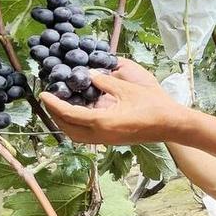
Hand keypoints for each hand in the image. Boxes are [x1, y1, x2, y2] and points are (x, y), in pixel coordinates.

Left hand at [40, 58, 185, 144]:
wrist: (171, 124)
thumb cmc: (152, 105)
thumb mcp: (127, 89)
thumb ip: (105, 81)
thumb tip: (89, 75)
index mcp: (102, 122)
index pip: (68, 114)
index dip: (54, 104)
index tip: (44, 94)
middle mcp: (101, 135)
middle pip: (68, 130)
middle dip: (56, 117)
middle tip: (50, 101)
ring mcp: (107, 140)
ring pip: (77, 135)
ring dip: (66, 123)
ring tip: (62, 107)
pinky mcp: (113, 140)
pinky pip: (88, 135)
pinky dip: (78, 125)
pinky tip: (81, 113)